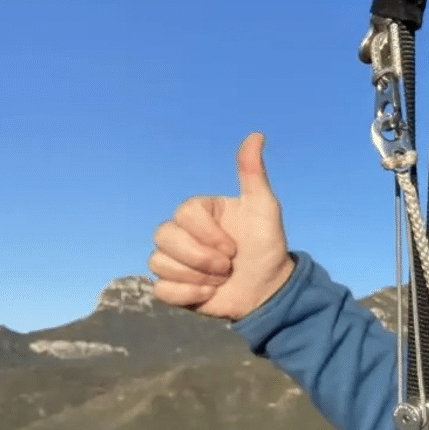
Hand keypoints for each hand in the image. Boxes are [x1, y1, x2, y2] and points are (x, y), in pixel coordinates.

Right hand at [149, 132, 295, 319]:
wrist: (270, 289)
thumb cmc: (268, 247)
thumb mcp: (265, 209)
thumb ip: (253, 174)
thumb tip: (256, 135)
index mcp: (201, 211)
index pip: (184, 213)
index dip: (208, 235)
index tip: (234, 248)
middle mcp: (183, 232)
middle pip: (163, 236)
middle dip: (201, 258)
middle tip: (228, 266)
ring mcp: (175, 259)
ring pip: (158, 262)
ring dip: (197, 277)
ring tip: (221, 279)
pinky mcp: (173, 287)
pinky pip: (160, 289)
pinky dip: (188, 295)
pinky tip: (209, 293)